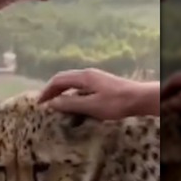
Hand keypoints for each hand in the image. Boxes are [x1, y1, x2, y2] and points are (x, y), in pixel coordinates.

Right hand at [37, 68, 158, 119]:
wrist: (140, 98)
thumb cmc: (116, 103)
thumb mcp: (91, 106)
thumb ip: (70, 104)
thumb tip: (52, 103)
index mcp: (83, 77)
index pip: (58, 80)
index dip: (47, 91)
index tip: (39, 103)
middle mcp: (87, 74)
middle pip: (64, 79)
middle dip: (52, 90)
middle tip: (44, 103)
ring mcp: (95, 78)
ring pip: (72, 83)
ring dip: (62, 92)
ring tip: (56, 105)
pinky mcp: (101, 84)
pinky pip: (80, 87)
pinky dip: (72, 94)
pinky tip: (73, 104)